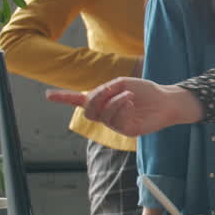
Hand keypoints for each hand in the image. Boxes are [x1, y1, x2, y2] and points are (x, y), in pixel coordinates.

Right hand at [46, 78, 202, 136]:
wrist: (167, 100)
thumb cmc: (146, 91)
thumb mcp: (123, 83)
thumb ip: (106, 88)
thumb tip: (92, 97)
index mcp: (104, 99)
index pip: (79, 100)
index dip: (63, 98)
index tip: (48, 95)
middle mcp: (107, 113)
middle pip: (88, 111)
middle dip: (95, 98)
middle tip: (108, 89)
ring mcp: (116, 123)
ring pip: (101, 116)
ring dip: (112, 102)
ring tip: (127, 95)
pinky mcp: (126, 131)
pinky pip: (115, 120)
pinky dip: (120, 107)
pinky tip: (130, 102)